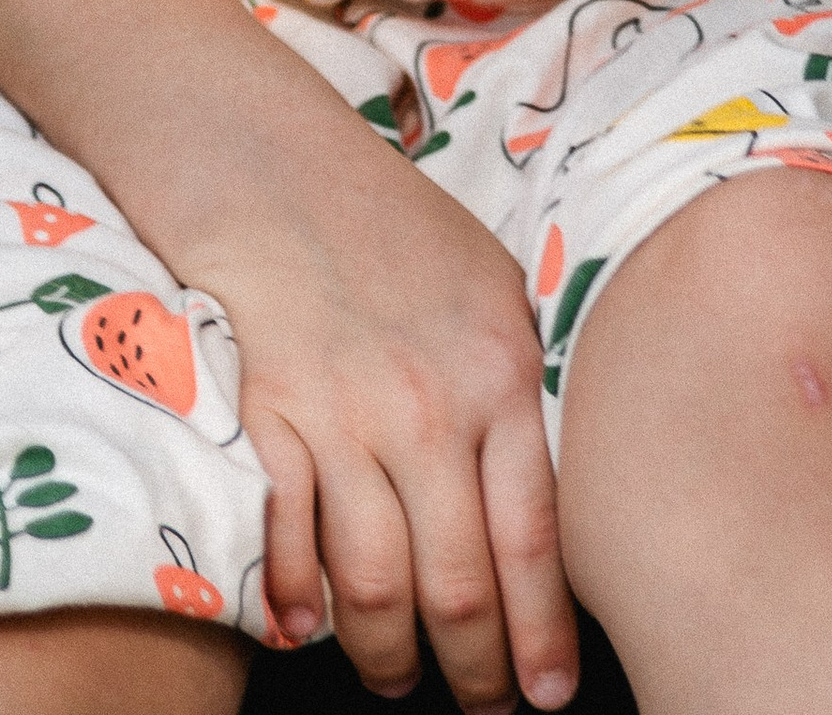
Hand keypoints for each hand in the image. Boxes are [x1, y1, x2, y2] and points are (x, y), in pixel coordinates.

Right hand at [186, 102, 575, 711]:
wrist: (277, 170)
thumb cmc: (395, 227)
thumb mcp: (494, 287)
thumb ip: (522, 388)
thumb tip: (561, 492)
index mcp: (499, 375)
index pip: (534, 541)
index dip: (542, 635)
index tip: (548, 693)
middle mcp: (428, 408)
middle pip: (457, 586)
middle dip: (476, 669)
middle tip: (485, 705)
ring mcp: (344, 419)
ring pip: (374, 587)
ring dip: (388, 657)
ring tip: (400, 679)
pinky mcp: (270, 423)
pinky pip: (288, 547)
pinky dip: (296, 605)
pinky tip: (309, 631)